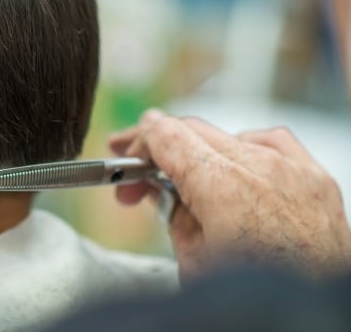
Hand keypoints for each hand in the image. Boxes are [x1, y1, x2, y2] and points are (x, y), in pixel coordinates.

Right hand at [110, 109, 350, 281]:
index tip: (127, 157)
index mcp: (221, 185)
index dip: (137, 143)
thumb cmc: (261, 297)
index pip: (166, 134)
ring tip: (189, 182)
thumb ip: (172, 213)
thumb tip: (161, 190)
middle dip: (161, 150)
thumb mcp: (194, 262)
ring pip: (230, 135)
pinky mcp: (316, 179)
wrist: (316, 316)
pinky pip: (273, 143)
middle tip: (142, 178)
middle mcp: (260, 167)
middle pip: (193, 130)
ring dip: (201, 152)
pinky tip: (236, 169)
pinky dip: (247, 150)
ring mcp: (293, 169)